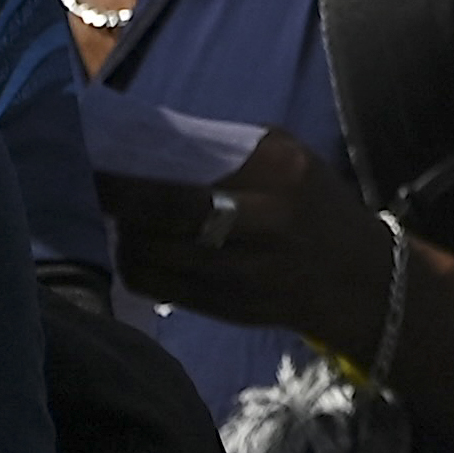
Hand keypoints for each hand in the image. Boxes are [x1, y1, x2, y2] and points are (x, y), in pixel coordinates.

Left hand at [104, 126, 392, 349]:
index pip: (186, 178)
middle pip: (163, 220)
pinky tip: (139, 252)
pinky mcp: (230, 310)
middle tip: (90, 190)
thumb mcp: (291, 160)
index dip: (129, 179)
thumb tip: (149, 142)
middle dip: (117, 206)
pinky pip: (159, 287)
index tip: (92, 162)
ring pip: (152, 258)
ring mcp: (246, 274)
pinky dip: (138, 268)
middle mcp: (265, 224)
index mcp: (281, 174)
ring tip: (119, 222)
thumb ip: (229, 150)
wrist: (363, 280)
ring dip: (124, 239)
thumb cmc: (315, 205)